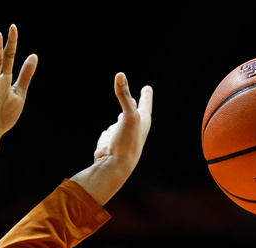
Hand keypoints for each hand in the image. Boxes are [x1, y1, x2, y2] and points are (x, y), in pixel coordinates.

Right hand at [71, 73, 152, 204]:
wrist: (114, 165)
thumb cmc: (126, 141)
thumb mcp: (128, 114)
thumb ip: (124, 95)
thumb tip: (120, 75)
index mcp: (143, 121)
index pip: (145, 103)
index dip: (146, 95)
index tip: (147, 88)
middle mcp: (133, 128)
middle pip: (135, 112)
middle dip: (135, 104)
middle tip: (138, 98)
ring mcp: (121, 135)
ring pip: (121, 122)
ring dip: (122, 118)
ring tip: (122, 115)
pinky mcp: (109, 141)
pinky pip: (108, 132)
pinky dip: (108, 131)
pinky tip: (109, 133)